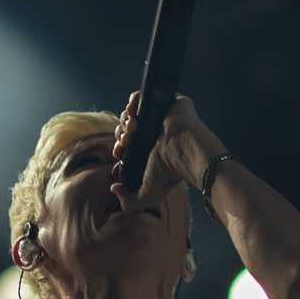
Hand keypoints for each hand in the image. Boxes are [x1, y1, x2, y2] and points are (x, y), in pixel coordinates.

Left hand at [111, 93, 221, 212]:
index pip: (126, 145)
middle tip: (126, 142)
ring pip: (130, 114)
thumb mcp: (148, 195)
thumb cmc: (170, 173)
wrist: (185, 152)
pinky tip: (133, 113)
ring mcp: (160, 116)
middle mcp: (154, 133)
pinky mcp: (166, 101)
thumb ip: (129, 202)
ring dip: (124, 122)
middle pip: (126, 129)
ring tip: (132, 130)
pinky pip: (140, 96)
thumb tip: (114, 187)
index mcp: (150, 151)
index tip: (118, 154)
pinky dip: (132, 102)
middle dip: (120, 136)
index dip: (118, 148)